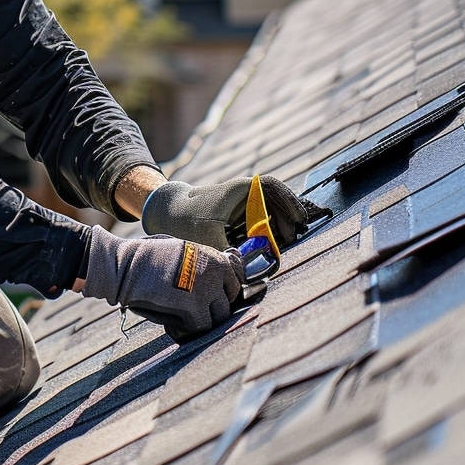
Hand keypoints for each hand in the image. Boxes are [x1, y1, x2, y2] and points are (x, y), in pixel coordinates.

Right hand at [82, 225, 244, 341]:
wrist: (126, 266)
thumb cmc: (147, 257)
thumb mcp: (180, 250)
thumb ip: (203, 260)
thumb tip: (232, 260)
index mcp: (212, 256)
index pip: (237, 278)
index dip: (223, 290)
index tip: (211, 297)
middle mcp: (215, 271)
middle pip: (229, 300)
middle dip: (213, 307)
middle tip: (193, 310)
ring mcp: (207, 290)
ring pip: (218, 317)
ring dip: (201, 320)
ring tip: (182, 318)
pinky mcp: (195, 307)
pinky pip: (201, 327)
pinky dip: (188, 329)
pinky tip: (173, 324)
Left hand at [141, 176, 331, 251]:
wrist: (165, 213)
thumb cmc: (185, 221)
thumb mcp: (207, 241)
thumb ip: (229, 259)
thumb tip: (247, 278)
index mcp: (238, 190)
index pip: (271, 186)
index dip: (289, 200)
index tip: (299, 218)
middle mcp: (241, 194)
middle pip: (274, 201)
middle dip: (286, 218)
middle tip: (292, 238)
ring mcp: (239, 205)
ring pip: (267, 211)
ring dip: (278, 226)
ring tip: (283, 243)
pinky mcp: (235, 216)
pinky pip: (257, 220)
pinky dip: (266, 231)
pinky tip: (270, 246)